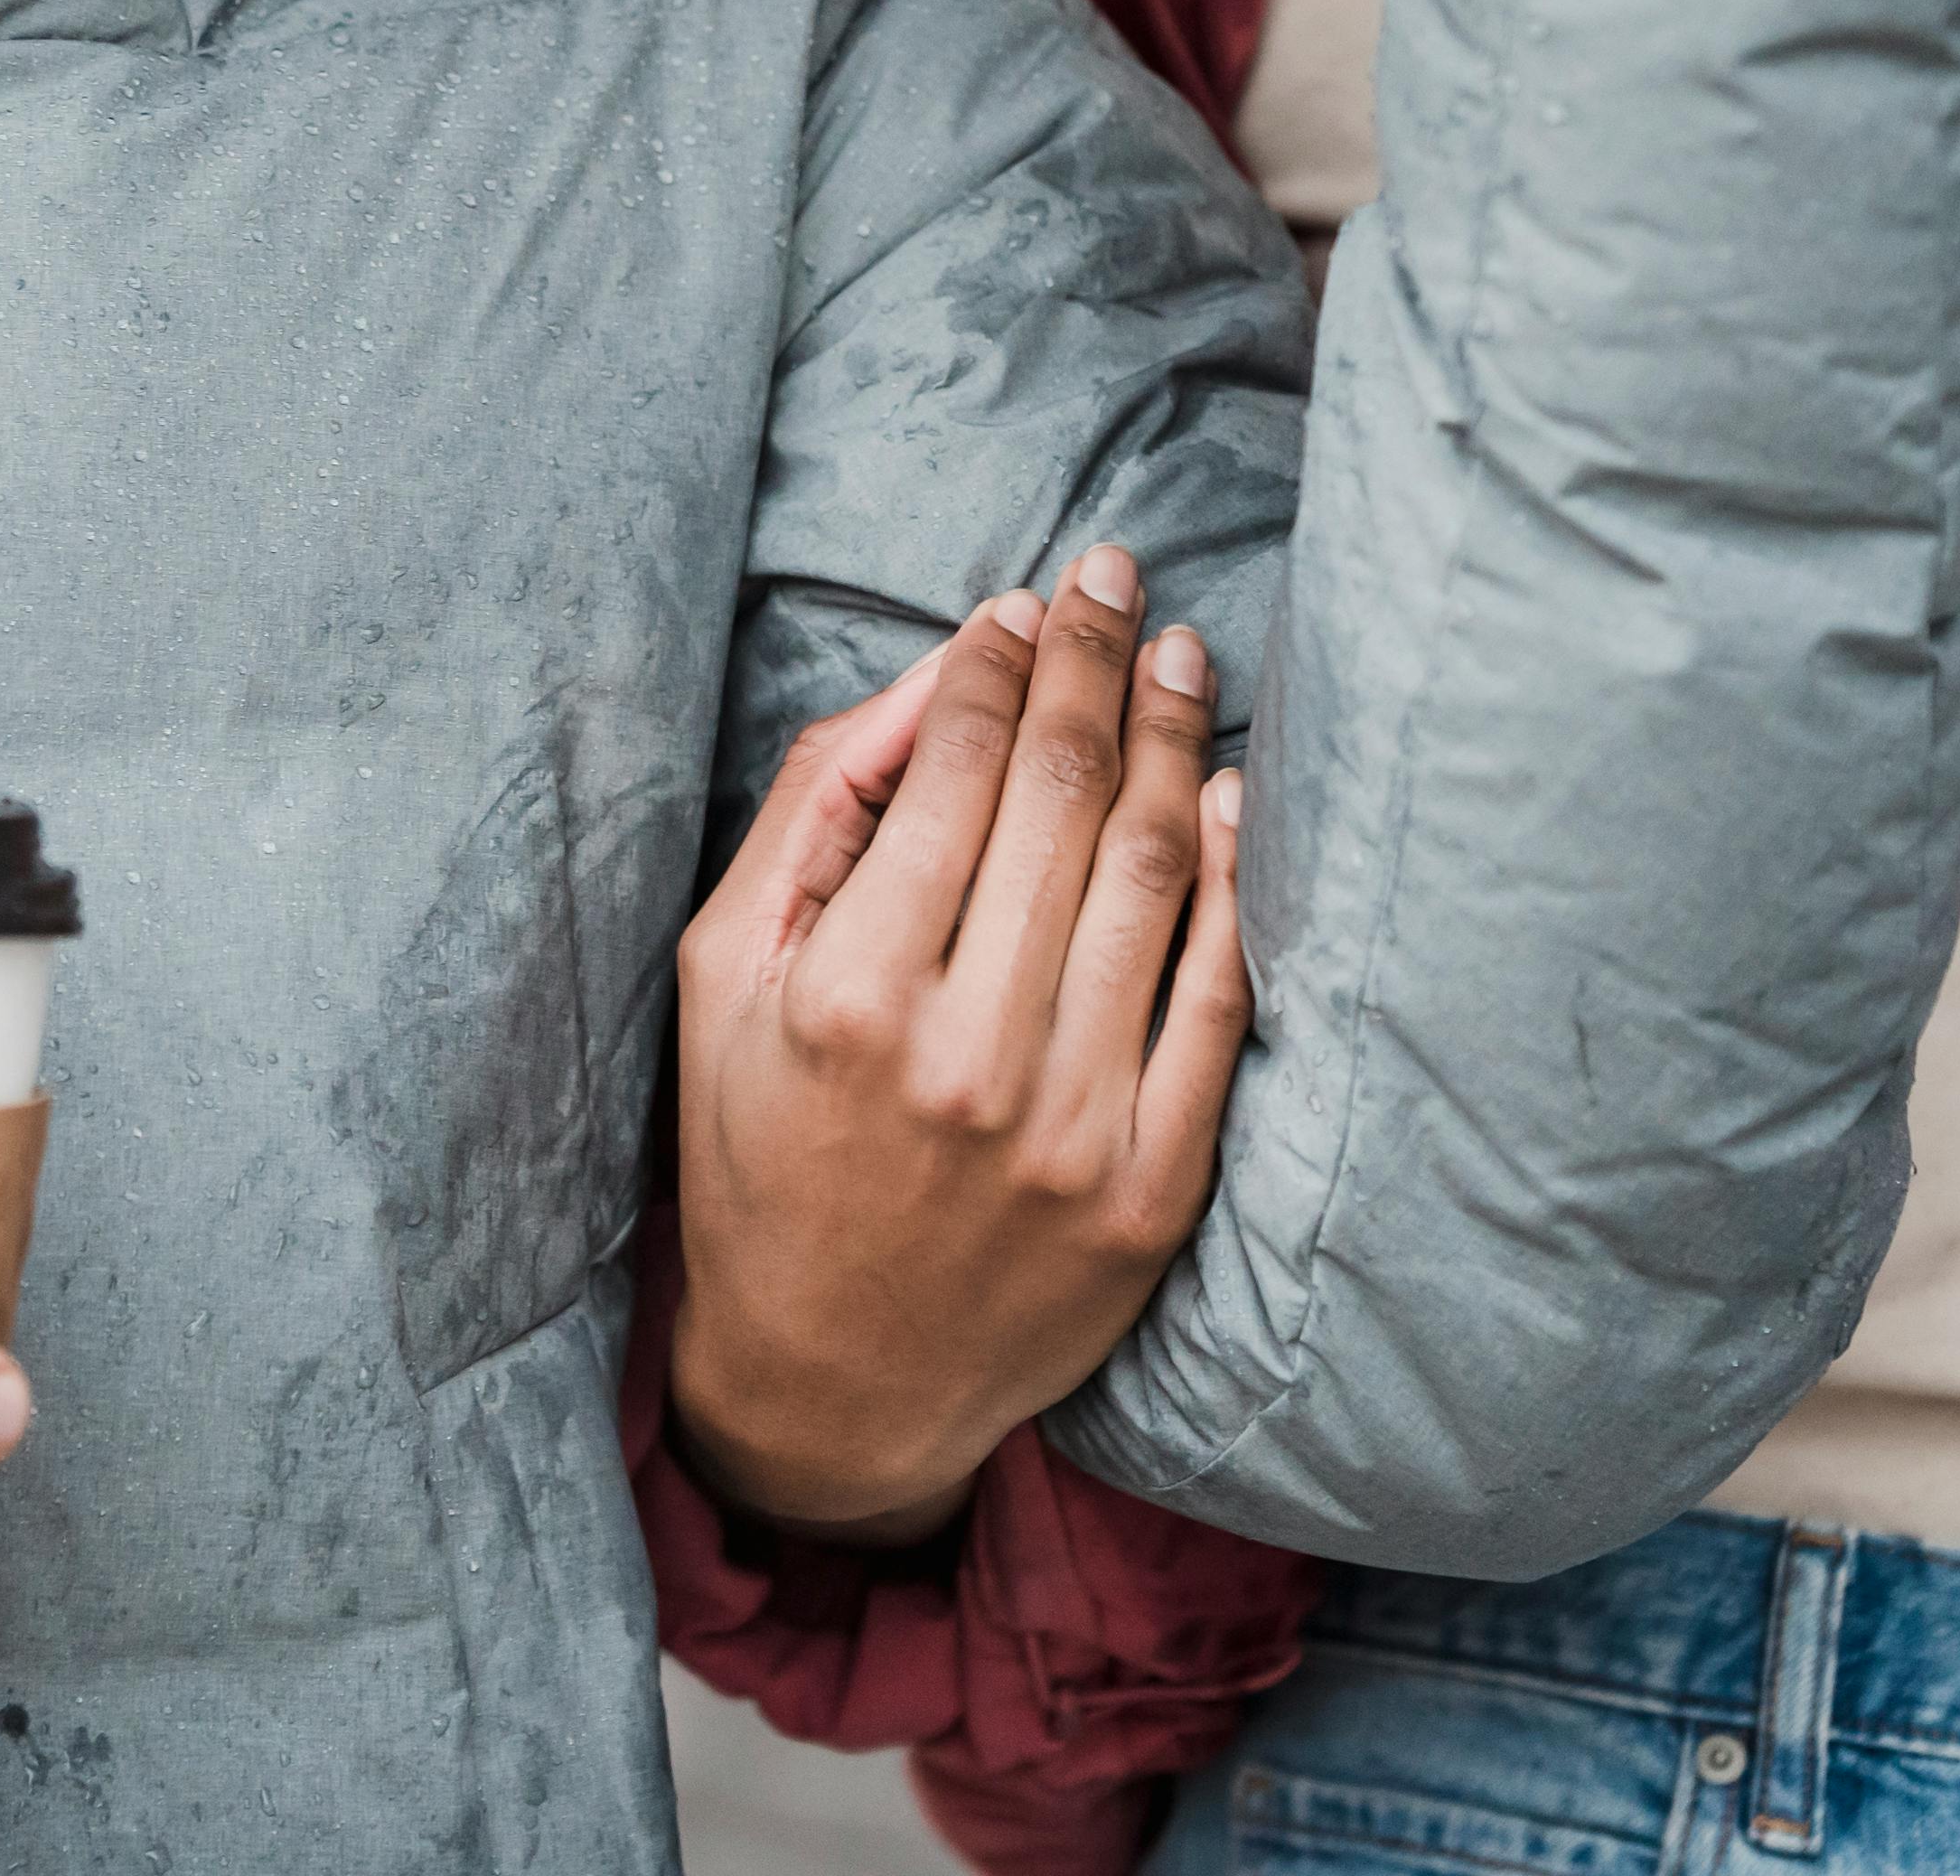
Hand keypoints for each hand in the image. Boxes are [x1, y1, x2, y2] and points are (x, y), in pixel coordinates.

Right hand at [667, 550, 1250, 1539]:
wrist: (835, 1381)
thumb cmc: (759, 1151)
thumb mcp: (722, 972)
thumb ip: (818, 812)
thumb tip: (936, 677)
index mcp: (845, 999)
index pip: (953, 774)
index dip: (993, 665)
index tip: (1019, 603)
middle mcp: (965, 1060)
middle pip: (1062, 799)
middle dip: (1092, 662)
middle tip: (1115, 578)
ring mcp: (1075, 1129)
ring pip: (1152, 874)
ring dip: (1173, 738)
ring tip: (1177, 653)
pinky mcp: (1157, 1188)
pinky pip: (1219, 997)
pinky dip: (1237, 877)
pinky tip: (1231, 789)